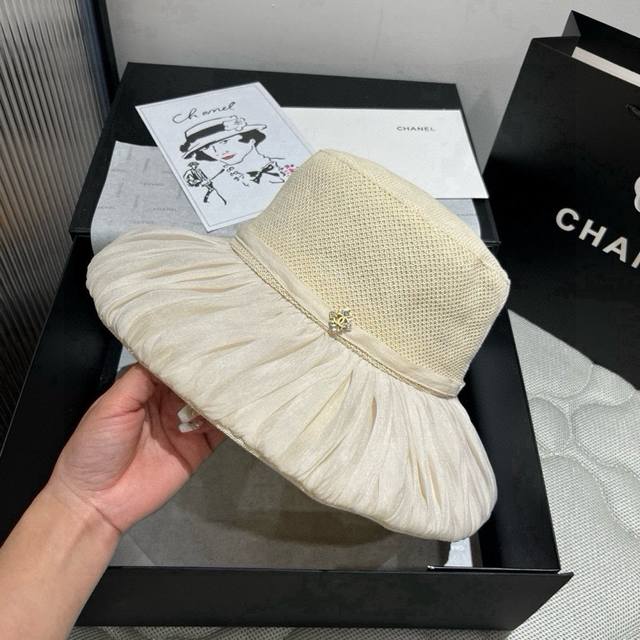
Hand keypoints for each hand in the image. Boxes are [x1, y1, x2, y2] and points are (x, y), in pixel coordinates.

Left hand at [47, 363, 223, 533]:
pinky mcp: (198, 449)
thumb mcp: (112, 405)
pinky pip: (218, 430)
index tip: (207, 342)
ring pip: (209, 403)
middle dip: (209, 372)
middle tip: (230, 357)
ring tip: (237, 379)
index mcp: (145, 390)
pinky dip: (228, 418)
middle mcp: (168, 404)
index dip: (187, 355)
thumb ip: (140, 379)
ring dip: (221, 393)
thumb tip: (171, 355)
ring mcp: (185, 427)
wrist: (97, 502)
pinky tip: (236, 407)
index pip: (172, 366)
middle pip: (194, 383)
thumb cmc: (96, 447)